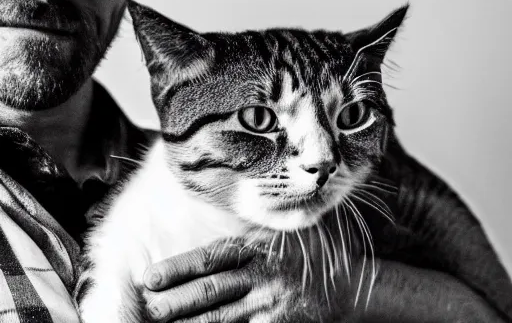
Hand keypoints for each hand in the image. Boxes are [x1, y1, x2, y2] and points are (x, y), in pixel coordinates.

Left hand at [140, 238, 331, 322]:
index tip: (151, 276)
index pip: (210, 258)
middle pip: (210, 291)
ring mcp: (269, 306)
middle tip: (148, 307)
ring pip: (221, 319)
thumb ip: (248, 231)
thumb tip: (217, 219)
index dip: (178, 267)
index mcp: (256, 249)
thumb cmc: (306, 253)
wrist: (348, 284)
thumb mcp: (278, 233)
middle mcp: (259, 276)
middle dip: (175, 301)